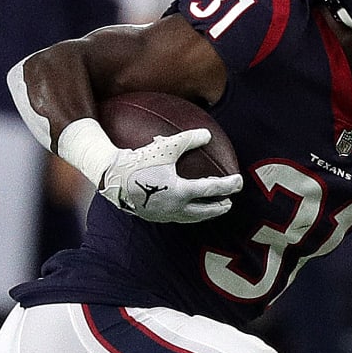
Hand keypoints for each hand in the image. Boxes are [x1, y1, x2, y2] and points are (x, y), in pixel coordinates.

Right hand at [97, 129, 241, 223]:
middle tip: (229, 202)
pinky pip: (176, 216)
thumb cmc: (139, 160)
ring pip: (190, 217)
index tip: (239, 182)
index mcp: (181, 192)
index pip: (212, 190)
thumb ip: (188, 139)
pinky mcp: (153, 216)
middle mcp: (175, 207)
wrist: (112, 177)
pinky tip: (186, 207)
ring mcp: (163, 214)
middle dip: (218, 207)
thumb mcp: (165, 146)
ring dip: (203, 213)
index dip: (229, 185)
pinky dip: (187, 213)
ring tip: (210, 209)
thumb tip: (207, 135)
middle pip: (204, 211)